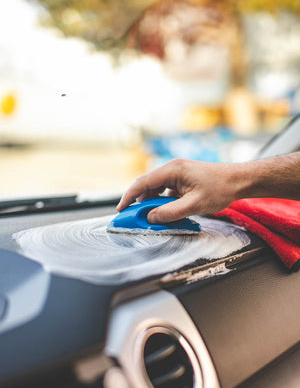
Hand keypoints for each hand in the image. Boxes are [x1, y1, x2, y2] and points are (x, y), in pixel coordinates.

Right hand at [117, 158, 244, 222]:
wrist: (239, 180)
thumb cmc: (220, 189)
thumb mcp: (194, 205)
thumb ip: (170, 213)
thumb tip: (151, 219)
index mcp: (172, 169)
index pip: (143, 182)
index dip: (129, 196)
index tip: (121, 210)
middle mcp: (172, 168)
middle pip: (148, 185)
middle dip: (140, 202)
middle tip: (136, 218)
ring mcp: (178, 173)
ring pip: (157, 188)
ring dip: (153, 202)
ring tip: (154, 217)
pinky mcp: (183, 179)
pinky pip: (166, 190)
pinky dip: (163, 201)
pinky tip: (168, 211)